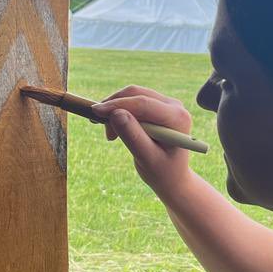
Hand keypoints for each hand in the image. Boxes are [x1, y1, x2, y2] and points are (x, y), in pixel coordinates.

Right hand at [91, 85, 194, 199]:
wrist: (172, 176)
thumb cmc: (162, 171)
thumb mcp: (146, 158)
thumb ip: (133, 136)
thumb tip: (116, 114)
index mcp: (177, 118)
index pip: (143, 104)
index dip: (117, 105)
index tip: (95, 112)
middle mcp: (175, 106)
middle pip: (137, 94)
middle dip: (114, 107)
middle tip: (98, 125)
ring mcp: (167, 104)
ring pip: (133, 95)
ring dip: (115, 110)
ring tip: (110, 135)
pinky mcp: (158, 105)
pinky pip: (134, 100)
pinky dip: (120, 111)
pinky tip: (115, 129)